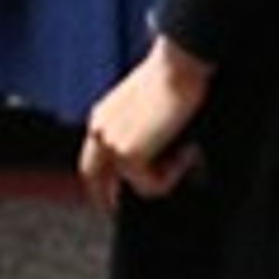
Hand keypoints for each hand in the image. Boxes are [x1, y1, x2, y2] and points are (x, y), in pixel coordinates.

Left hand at [78, 42, 205, 201]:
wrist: (178, 65)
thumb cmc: (174, 78)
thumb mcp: (149, 107)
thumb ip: (142, 131)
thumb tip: (155, 158)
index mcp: (103, 116)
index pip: (93, 156)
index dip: (101, 178)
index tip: (110, 194)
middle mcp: (100, 131)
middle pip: (92, 178)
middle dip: (104, 199)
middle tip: (116, 213)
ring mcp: (111, 144)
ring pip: (135, 184)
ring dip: (163, 178)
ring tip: (186, 153)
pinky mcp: (128, 156)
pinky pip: (151, 186)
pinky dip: (172, 176)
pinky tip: (185, 150)